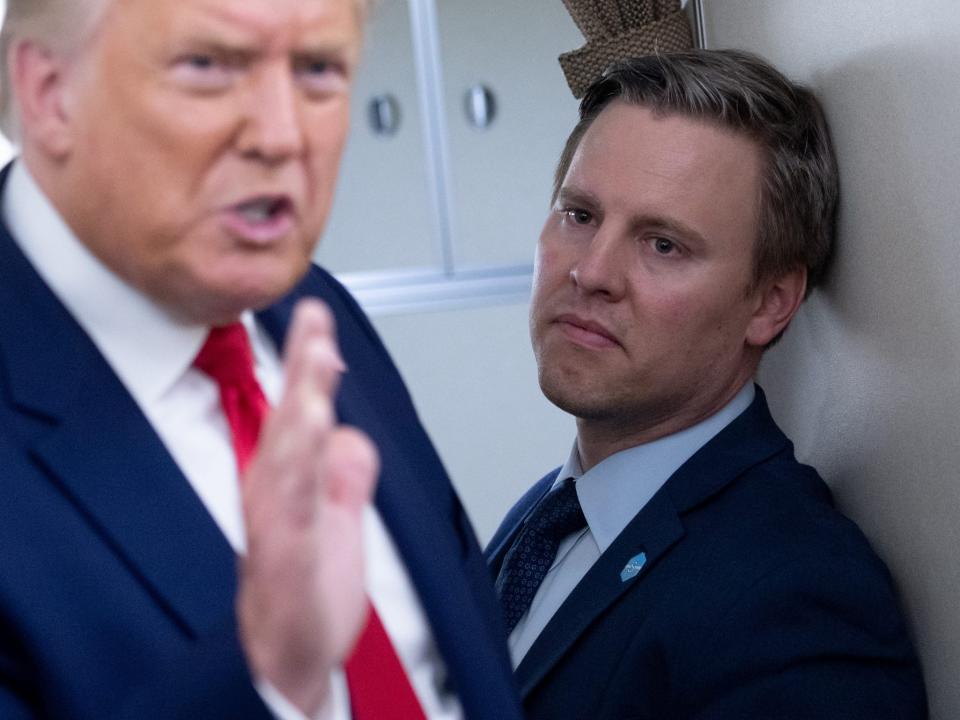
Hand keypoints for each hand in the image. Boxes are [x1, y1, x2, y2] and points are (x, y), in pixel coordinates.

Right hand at [237, 299, 377, 715]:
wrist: (295, 654)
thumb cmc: (309, 587)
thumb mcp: (338, 515)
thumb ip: (346, 469)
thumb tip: (350, 433)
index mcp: (292, 480)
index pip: (301, 411)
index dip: (308, 363)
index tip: (316, 317)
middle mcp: (277, 496)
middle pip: (290, 422)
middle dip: (303, 370)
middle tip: (314, 323)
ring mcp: (278, 528)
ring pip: (287, 460)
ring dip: (300, 409)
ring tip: (314, 366)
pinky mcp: (285, 565)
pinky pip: (292, 518)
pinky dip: (298, 481)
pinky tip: (310, 448)